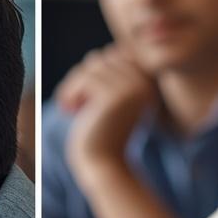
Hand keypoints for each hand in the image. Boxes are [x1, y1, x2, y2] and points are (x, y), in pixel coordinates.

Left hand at [55, 45, 156, 169]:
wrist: (101, 165)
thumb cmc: (101, 132)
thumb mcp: (109, 100)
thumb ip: (110, 76)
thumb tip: (102, 53)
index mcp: (148, 83)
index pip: (115, 54)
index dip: (96, 71)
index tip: (85, 95)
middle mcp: (145, 83)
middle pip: (104, 57)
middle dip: (84, 77)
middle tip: (77, 102)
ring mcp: (132, 89)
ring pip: (92, 66)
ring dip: (76, 85)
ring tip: (74, 107)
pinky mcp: (115, 97)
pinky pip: (86, 79)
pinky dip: (71, 92)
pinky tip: (70, 111)